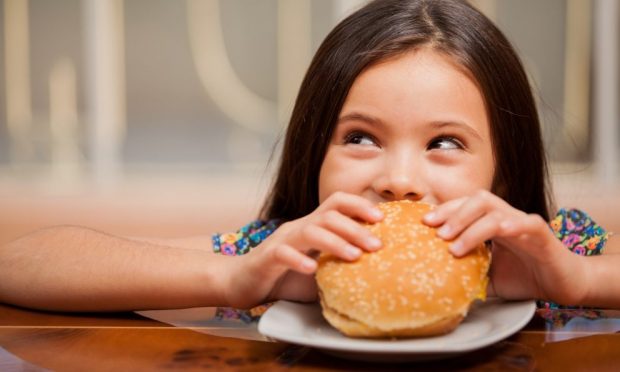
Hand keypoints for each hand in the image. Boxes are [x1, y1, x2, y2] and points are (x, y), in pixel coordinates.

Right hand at [225, 192, 383, 307]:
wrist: (242, 282)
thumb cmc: (285, 276)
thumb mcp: (319, 269)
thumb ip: (340, 266)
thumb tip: (376, 273)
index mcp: (312, 225)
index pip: (337, 203)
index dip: (360, 206)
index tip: (382, 218)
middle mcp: (299, 227)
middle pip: (329, 216)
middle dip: (356, 228)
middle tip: (378, 245)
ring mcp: (282, 240)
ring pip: (310, 231)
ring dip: (335, 242)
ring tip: (355, 256)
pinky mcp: (267, 257)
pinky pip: (283, 253)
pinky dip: (299, 260)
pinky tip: (312, 270)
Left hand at [423, 190, 586, 305]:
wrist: (563, 285)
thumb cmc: (526, 278)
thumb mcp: (489, 278)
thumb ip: (468, 276)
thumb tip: (440, 284)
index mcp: (492, 223)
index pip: (465, 206)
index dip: (445, 211)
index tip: (424, 223)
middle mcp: (507, 218)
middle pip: (478, 200)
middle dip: (453, 213)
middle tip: (435, 232)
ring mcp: (524, 223)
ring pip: (495, 211)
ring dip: (470, 226)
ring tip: (453, 246)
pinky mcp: (542, 234)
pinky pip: (525, 223)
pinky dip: (510, 226)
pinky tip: (495, 237)